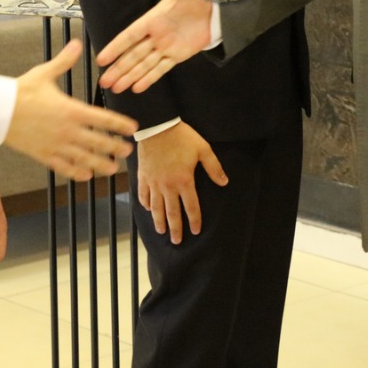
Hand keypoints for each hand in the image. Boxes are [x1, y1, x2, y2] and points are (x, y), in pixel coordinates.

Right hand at [3, 40, 137, 180]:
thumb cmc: (21, 91)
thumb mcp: (44, 73)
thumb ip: (64, 61)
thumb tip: (77, 43)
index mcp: (71, 109)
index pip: (103, 119)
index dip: (120, 125)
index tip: (132, 129)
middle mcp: (67, 130)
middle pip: (98, 142)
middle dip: (115, 147)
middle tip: (128, 152)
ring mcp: (55, 145)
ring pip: (83, 158)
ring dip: (100, 164)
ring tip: (113, 169)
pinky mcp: (42, 155)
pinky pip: (63, 167)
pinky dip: (76, 172)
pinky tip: (86, 176)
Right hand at [97, 0, 213, 93]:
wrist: (214, 12)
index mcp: (153, 20)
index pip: (130, 36)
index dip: (116, 47)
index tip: (101, 59)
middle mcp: (155, 36)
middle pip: (132, 55)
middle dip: (118, 68)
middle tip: (103, 82)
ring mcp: (164, 47)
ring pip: (143, 65)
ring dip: (129, 76)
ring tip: (115, 88)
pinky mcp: (176, 56)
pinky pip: (160, 69)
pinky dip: (149, 79)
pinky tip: (136, 88)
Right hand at [135, 121, 228, 244]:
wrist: (157, 126)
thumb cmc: (182, 137)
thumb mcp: (203, 149)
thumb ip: (214, 168)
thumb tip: (224, 182)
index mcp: (184, 181)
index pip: (191, 207)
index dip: (194, 220)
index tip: (196, 231)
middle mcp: (168, 186)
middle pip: (172, 213)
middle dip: (176, 229)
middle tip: (177, 241)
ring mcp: (154, 183)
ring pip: (156, 208)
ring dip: (159, 221)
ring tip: (162, 231)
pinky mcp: (143, 177)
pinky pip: (144, 195)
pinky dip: (146, 204)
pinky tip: (148, 210)